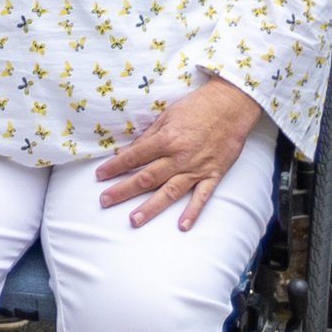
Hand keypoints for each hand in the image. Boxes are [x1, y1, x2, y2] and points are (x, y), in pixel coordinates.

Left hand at [97, 74, 263, 227]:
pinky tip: (182, 226)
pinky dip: (193, 211)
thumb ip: (150, 136)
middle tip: (105, 201)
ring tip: (134, 220)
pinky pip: (202, 196)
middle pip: (147, 177)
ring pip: (170, 191)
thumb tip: (130, 151)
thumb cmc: (197, 107)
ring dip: (151, 207)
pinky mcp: (214, 175)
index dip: (115, 166)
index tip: (99, 176)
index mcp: (166, 139)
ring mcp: (197, 168)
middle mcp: (179, 157)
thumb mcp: (167, 115)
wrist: (232, 106)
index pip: (134, 156)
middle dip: (123, 190)